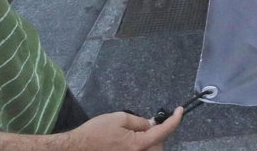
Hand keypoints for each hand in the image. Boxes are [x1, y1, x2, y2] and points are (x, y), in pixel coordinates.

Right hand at [62, 109, 181, 149]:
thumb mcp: (120, 118)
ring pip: (151, 150)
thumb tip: (151, 124)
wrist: (77, 148)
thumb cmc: (96, 132)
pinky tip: (134, 139)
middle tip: (151, 123)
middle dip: (159, 133)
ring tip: (141, 131)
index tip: (180, 111)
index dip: (175, 120)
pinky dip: (142, 145)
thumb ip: (139, 122)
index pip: (163, 132)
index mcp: (137, 145)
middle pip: (159, 145)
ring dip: (151, 141)